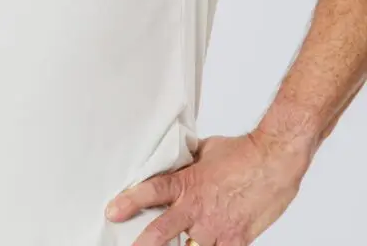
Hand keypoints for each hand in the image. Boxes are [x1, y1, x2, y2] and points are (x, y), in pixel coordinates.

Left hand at [103, 130, 311, 245]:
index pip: (151, 192)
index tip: (112, 211)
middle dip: (142, 244)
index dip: (129, 202)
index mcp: (188, 183)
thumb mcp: (206, 151)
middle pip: (161, 232)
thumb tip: (176, 159)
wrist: (274, 160)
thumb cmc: (243, 152)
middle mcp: (198, 209)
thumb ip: (188, 162)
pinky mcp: (236, 241)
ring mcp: (216, 229)